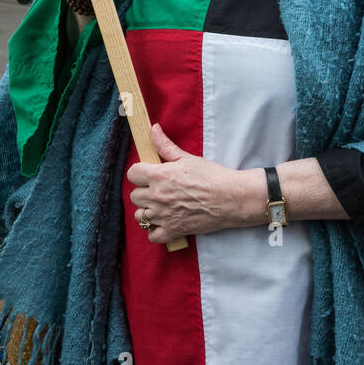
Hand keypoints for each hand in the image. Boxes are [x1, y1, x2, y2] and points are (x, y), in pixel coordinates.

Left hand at [127, 124, 252, 243]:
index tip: (149, 174)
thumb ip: (166, 146)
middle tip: (159, 190)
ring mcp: (163, 215)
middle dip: (144, 192)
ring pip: (140, 216)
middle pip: (134, 196)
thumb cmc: (212, 176)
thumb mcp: (187, 158)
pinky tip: (164, 223)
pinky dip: (156, 231)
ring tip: (161, 207)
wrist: (231, 198)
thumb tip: (153, 129)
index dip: (140, 173)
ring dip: (148, 211)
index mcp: (159, 175)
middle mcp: (157, 196)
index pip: (132, 174)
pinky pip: (152, 235)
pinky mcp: (173, 231)